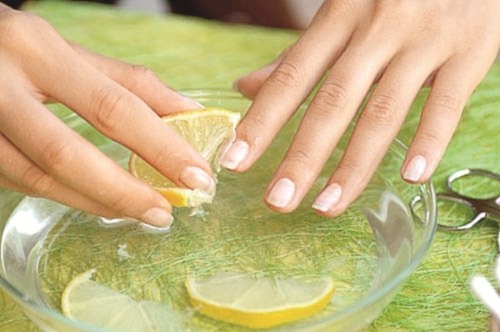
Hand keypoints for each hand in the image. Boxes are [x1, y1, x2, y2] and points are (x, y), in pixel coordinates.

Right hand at [0, 5, 214, 226]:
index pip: (112, 106)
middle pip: (68, 155)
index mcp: (37, 50)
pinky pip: (22, 183)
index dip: (159, 146)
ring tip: (139, 212)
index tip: (197, 174)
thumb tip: (188, 111)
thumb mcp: (69, 51)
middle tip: (165, 212)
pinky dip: (66, 195)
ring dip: (95, 203)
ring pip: (39, 179)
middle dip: (124, 191)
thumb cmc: (16, 46)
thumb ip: (128, 81)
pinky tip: (98, 201)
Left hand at [225, 0, 499, 215]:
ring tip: (326, 206)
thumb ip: (297, 55)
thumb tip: (246, 87)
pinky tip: (410, 177)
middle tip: (277, 201)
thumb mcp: (343, 12)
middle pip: (332, 102)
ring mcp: (423, 40)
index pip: (291, 77)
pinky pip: (446, 102)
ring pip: (383, 112)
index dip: (261, 121)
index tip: (234, 161)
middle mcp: (376, 29)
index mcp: (338, 17)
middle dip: (302, 157)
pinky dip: (429, 141)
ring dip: (353, 165)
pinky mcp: (469, 51)